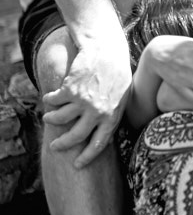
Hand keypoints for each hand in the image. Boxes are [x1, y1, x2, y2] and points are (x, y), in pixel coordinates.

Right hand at [43, 39, 131, 168]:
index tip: (77, 164)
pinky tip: (49, 98)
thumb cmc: (117, 72)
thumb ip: (115, 114)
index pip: (99, 144)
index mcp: (112, 116)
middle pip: (75, 136)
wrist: (106, 50)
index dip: (87, 156)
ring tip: (48, 116)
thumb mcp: (124, 95)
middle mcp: (97, 113)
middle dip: (62, 144)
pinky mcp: (70, 90)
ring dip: (52, 119)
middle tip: (54, 147)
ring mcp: (82, 102)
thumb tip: (109, 135)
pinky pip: (54, 101)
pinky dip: (49, 100)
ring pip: (60, 119)